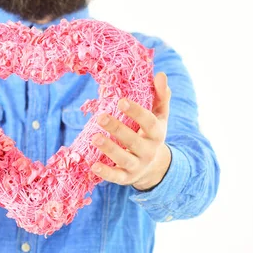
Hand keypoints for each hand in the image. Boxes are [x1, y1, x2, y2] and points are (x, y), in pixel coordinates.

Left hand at [91, 72, 171, 190]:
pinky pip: (116, 177)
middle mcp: (149, 150)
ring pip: (124, 158)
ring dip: (109, 149)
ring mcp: (138, 165)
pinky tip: (93, 165)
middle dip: (117, 129)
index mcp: (157, 133)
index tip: (121, 100)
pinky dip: (105, 173)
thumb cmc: (151, 134)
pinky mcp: (126, 177)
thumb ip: (160, 96)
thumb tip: (160, 74)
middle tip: (101, 116)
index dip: (136, 112)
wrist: (154, 167)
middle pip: (133, 141)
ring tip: (94, 137)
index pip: (149, 122)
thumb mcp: (159, 116)